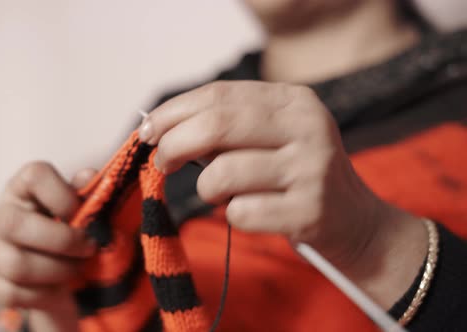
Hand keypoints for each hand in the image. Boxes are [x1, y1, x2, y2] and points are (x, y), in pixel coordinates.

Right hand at [0, 162, 97, 330]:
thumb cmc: (67, 227)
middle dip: (63, 240)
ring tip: (77, 268)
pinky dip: (45, 294)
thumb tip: (89, 176)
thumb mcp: (79, 207)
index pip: (34, 175)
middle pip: (14, 224)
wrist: (53, 268)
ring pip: (17, 265)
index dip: (62, 194)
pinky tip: (59, 286)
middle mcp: (1, 215)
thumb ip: (85, 192)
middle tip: (89, 247)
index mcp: (23, 188)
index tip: (81, 212)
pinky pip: (13, 294)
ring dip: (59, 271)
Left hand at [140, 81, 426, 306]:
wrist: (354, 220)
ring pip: (222, 174)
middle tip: (163, 163)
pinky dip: (233, 215)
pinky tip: (252, 212)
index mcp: (294, 100)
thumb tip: (160, 130)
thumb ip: (224, 128)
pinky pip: (240, 212)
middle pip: (216, 126)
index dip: (174, 112)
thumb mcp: (270, 136)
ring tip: (224, 194)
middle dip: (174, 146)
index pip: (219, 95)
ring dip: (207, 189)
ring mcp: (311, 169)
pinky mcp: (309, 211)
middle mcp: (308, 126)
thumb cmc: (295, 175)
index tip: (148, 130)